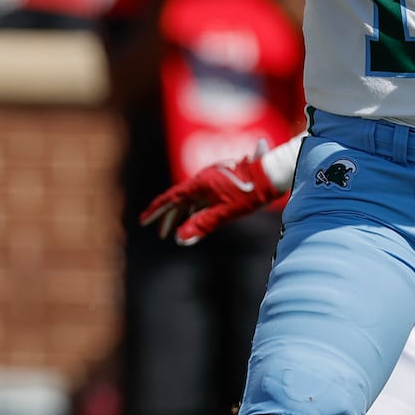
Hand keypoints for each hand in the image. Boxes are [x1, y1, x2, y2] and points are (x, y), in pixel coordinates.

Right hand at [138, 152, 277, 245]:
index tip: (142, 221)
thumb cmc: (249, 194)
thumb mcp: (224, 213)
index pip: (171, 198)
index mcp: (199, 183)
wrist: (271, 175)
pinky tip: (192, 219)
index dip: (156, 211)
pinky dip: (193, 209)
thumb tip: (180, 239)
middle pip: (178, 199)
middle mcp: (202, 178)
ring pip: (190, 198)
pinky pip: (200, 197)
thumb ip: (202, 225)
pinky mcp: (220, 182)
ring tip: (172, 231)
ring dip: (180, 214)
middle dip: (167, 217)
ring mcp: (212, 179)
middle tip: (160, 234)